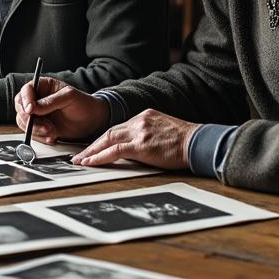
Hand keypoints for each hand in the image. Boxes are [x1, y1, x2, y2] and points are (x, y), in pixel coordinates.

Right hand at [13, 76, 108, 143]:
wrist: (92, 121)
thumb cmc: (83, 104)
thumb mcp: (69, 97)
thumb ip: (50, 101)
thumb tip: (33, 107)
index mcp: (43, 86)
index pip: (27, 90)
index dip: (26, 100)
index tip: (30, 110)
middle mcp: (37, 99)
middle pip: (21, 107)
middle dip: (30, 119)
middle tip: (44, 126)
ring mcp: (37, 114)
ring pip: (24, 122)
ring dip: (35, 130)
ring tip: (51, 131)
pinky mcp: (40, 126)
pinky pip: (31, 132)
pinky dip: (40, 137)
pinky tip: (52, 137)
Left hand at [71, 108, 197, 168]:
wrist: (199, 142)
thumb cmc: (186, 141)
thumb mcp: (164, 130)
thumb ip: (148, 134)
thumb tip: (136, 147)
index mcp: (144, 116)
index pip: (118, 128)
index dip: (104, 138)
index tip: (94, 146)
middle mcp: (139, 121)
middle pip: (109, 132)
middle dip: (93, 145)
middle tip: (79, 154)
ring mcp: (140, 132)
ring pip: (108, 140)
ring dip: (92, 151)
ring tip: (80, 160)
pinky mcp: (142, 145)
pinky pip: (115, 151)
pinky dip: (100, 157)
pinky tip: (91, 163)